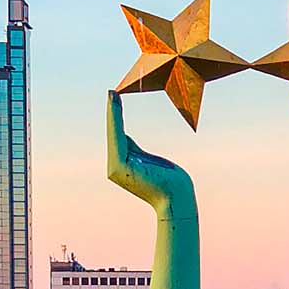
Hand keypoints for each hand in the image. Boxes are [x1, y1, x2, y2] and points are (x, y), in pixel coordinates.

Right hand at [107, 91, 195, 214]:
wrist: (177, 196)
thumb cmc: (169, 181)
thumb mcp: (149, 160)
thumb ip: (135, 150)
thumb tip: (125, 137)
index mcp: (122, 166)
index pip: (118, 137)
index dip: (116, 118)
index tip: (114, 99)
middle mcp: (114, 168)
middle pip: (114, 134)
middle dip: (113, 113)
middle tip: (111, 91)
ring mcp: (115, 168)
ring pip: (114, 134)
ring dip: (113, 113)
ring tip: (112, 94)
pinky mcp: (119, 166)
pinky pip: (117, 137)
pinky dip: (115, 120)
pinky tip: (115, 105)